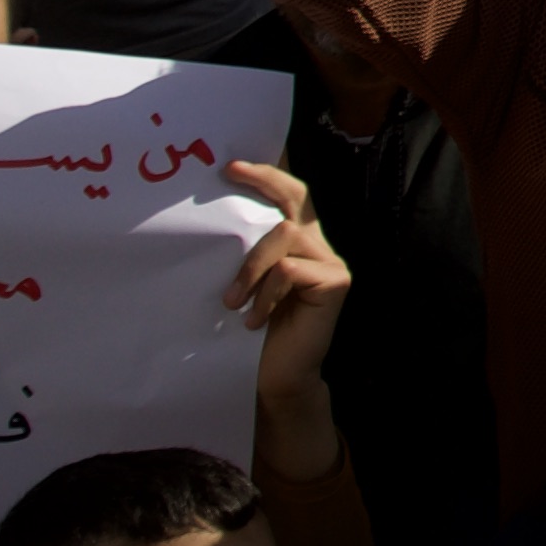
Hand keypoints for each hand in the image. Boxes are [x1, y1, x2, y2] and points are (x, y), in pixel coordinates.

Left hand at [222, 159, 352, 420]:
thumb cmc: (252, 335)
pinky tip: (254, 320)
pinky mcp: (336, 282)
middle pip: (295, 201)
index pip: (289, 197)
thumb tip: (210, 225)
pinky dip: (266, 293)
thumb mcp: (246, 287)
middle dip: (264, 184)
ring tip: (232, 302)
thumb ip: (245, 257)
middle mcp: (318, 246)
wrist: (277, 378)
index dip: (266, 177)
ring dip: (250, 267)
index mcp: (297, 244)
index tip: (230, 167)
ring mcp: (331, 263)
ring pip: (285, 235)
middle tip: (230, 176)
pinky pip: (290, 270)